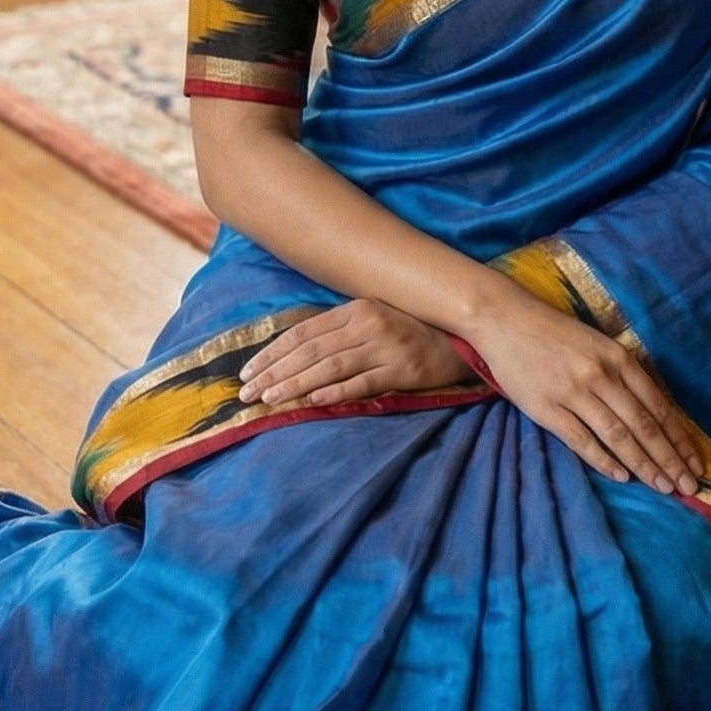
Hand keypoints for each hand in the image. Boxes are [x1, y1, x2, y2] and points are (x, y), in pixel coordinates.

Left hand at [238, 300, 471, 409]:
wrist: (462, 337)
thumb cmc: (411, 331)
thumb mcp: (373, 320)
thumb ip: (339, 331)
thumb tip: (294, 352)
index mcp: (356, 309)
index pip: (303, 332)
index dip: (272, 353)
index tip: (247, 372)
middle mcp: (368, 324)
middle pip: (310, 350)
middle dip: (274, 372)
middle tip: (248, 393)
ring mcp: (386, 347)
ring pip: (330, 367)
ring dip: (296, 384)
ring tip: (270, 400)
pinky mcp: (404, 370)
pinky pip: (363, 382)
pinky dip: (337, 391)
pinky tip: (313, 401)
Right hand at [472, 294, 702, 496]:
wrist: (505, 320)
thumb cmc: (556, 333)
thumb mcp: (600, 343)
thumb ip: (625, 373)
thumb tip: (655, 411)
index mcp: (618, 358)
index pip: (658, 406)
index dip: (679, 439)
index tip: (695, 463)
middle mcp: (601, 376)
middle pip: (643, 425)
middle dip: (669, 459)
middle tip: (688, 487)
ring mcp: (573, 392)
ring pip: (618, 435)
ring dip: (643, 464)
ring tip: (663, 487)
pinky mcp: (546, 408)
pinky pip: (581, 440)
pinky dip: (603, 460)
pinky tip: (621, 476)